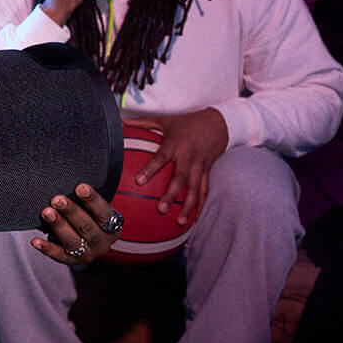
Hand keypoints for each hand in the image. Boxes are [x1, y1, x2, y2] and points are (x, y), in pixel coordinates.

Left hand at [30, 183, 122, 264]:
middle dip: (71, 212)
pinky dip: (47, 248)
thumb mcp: (92, 206)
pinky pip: (59, 256)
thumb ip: (85, 196)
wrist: (86, 236)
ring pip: (73, 241)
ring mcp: (88, 254)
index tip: (80, 187)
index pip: (104, 213)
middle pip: (87, 227)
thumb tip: (68, 175)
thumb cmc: (88, 213)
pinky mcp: (72, 261)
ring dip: (59, 226)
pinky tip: (35, 241)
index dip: (92, 200)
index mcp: (113, 226)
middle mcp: (103, 243)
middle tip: (57, 199)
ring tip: (46, 212)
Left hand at [129, 109, 227, 225]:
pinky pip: (204, 190)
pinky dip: (201, 204)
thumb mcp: (166, 120)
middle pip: (180, 178)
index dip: (150, 169)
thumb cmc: (188, 122)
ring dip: (188, 206)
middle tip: (161, 209)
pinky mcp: (208, 172)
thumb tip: (122, 123)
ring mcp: (200, 166)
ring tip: (180, 221)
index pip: (161, 158)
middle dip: (171, 195)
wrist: (219, 123)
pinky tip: (195, 219)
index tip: (139, 182)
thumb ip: (143, 123)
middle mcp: (188, 157)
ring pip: (195, 189)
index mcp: (175, 144)